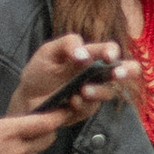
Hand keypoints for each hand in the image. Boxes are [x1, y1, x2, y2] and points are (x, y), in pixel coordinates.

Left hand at [10, 36, 135, 117]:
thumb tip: (84, 54)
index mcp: (91, 55)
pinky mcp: (87, 110)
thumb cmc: (40, 70)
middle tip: (117, 74)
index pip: (110, 50)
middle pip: (127, 70)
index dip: (113, 52)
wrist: (26, 98)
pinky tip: (71, 101)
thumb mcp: (49, 51)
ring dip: (98, 91)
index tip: (108, 57)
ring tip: (82, 91)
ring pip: (109, 92)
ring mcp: (94, 92)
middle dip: (127, 71)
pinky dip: (82, 104)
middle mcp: (98, 74)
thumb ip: (67, 43)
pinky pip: (92, 108)